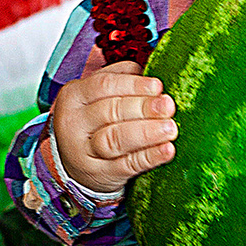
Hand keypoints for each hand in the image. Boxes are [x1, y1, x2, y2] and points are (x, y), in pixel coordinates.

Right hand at [49, 53, 178, 195]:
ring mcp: (84, 152)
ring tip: (171, 128)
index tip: (158, 86)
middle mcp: (74, 123)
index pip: (103, 85)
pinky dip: (149, 157)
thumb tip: (150, 71)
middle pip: (110, 112)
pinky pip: (127, 165)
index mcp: (74, 96)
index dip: (133, 85)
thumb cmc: (93, 122)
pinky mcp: (100, 174)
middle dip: (143, 108)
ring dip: (147, 133)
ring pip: (115, 140)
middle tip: (168, 106)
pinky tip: (167, 150)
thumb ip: (120, 78)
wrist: (74, 163)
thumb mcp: (96, 96)